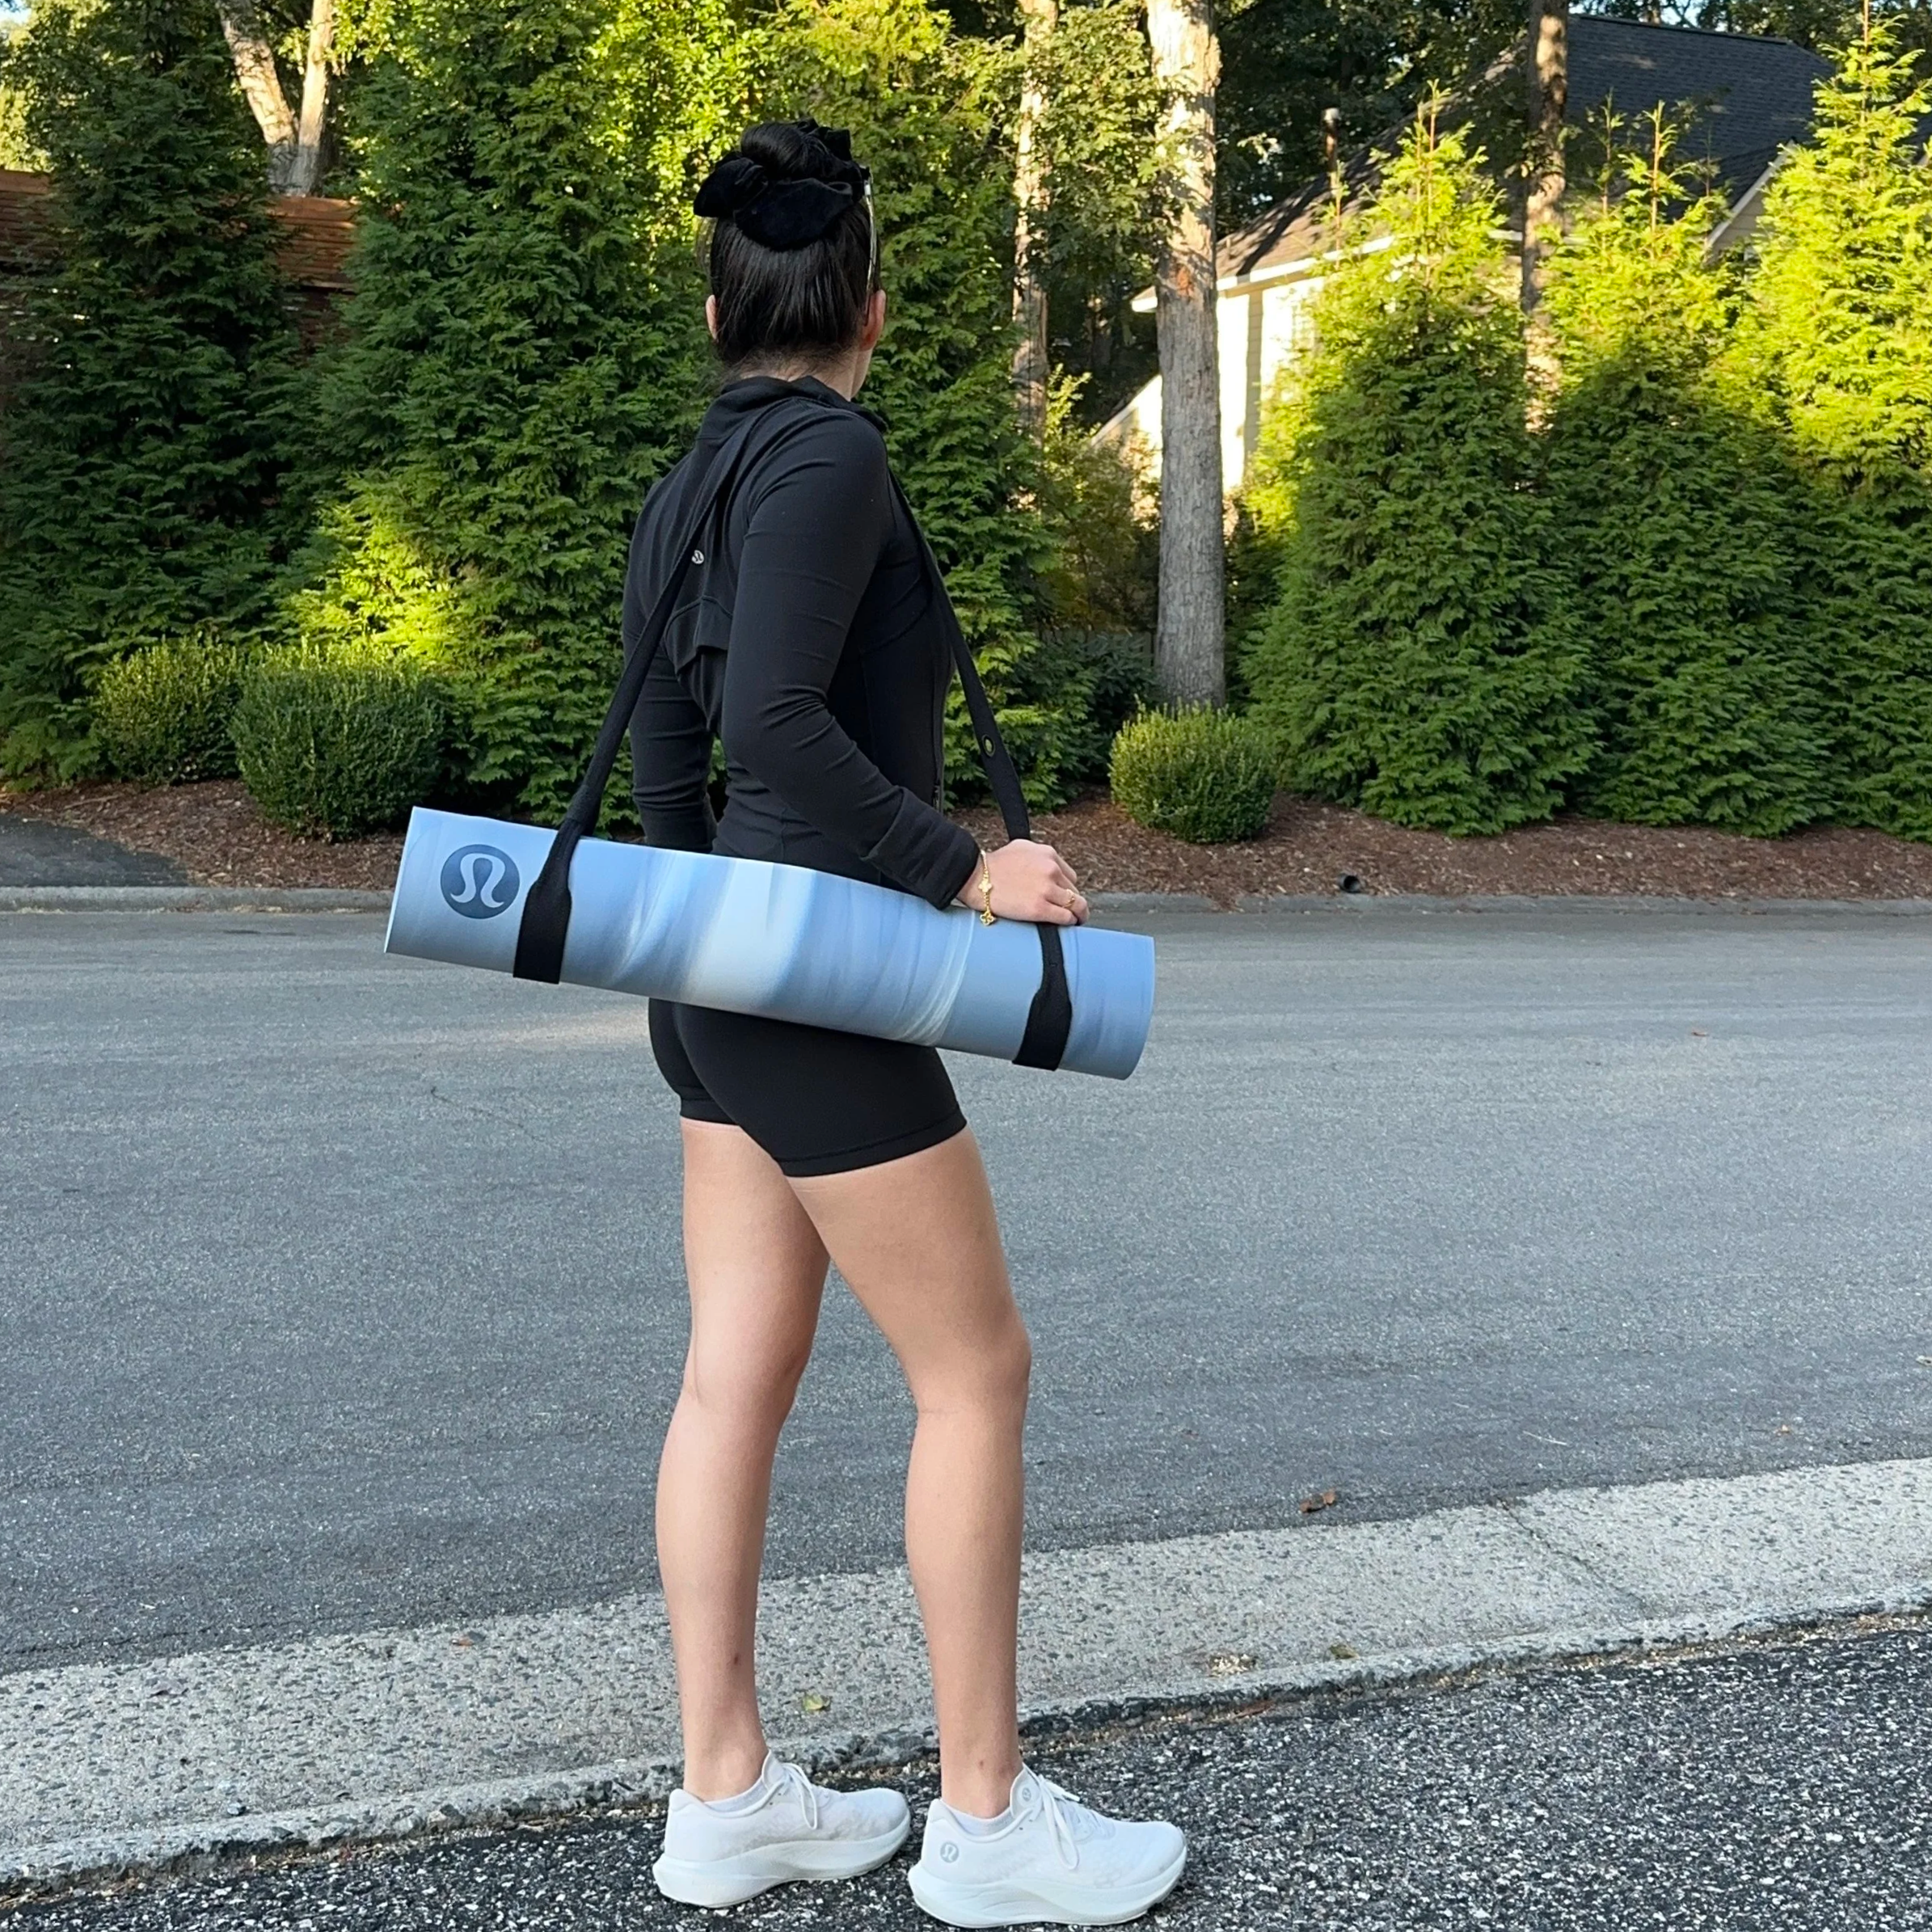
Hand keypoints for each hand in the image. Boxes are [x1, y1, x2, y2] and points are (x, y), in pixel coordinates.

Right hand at [957, 839, 1088, 925]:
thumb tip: (1049, 866)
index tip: (1065, 897)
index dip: (1067, 889)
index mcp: (1048, 854)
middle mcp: (1051, 869)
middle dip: (1072, 902)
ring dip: (1078, 914)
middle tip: (1070, 911)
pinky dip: (1069, 921)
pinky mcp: (1039, 908)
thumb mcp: (1022, 848)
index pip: (1070, 876)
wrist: (975, 878)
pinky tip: (1067, 924)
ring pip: (1076, 904)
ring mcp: (1046, 889)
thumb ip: (1039, 856)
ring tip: (1076, 920)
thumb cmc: (993, 866)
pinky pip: (1065, 917)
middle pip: (1074, 891)